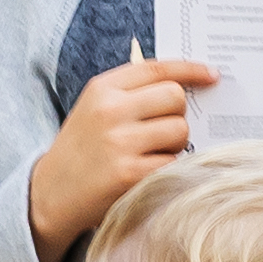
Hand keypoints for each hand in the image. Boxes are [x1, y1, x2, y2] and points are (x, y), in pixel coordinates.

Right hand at [25, 54, 218, 261]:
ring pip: (179, 130)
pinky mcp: (129, 174)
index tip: (212, 75)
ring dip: (175, 144)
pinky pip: (172, 162)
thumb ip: (132, 92)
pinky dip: (167, 168)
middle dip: (177, 113)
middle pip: (175, 97)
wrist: (51, 193)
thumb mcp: (95, 108)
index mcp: (102, 88)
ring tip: (150, 153)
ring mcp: (120, 142)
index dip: (191, 69)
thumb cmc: (83, 148)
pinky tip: (147, 172)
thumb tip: (186, 85)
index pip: (157, 68)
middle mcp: (110, 110)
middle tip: (162, 129)